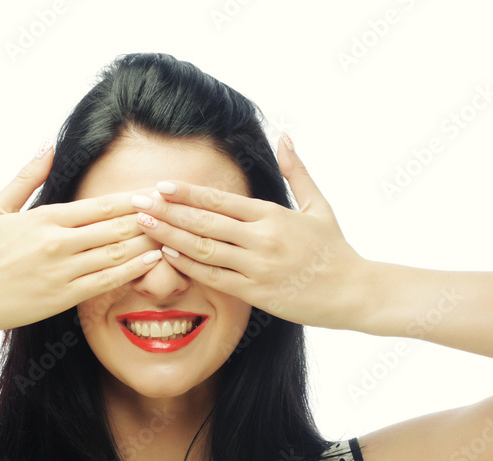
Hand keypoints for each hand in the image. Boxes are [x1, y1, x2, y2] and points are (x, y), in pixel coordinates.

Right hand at [0, 148, 162, 334]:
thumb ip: (26, 176)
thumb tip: (48, 145)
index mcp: (45, 219)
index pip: (101, 206)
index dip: (133, 198)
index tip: (156, 192)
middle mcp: (58, 243)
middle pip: (116, 227)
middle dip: (149, 217)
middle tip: (176, 210)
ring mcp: (63, 272)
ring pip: (117, 253)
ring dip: (148, 242)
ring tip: (173, 232)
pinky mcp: (64, 297)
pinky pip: (107, 281)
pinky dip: (134, 269)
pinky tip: (154, 260)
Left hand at [130, 137, 367, 328]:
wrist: (354, 291)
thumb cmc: (334, 249)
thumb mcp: (319, 205)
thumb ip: (297, 171)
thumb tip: (285, 135)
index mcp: (273, 215)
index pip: (221, 200)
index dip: (188, 192)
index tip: (162, 185)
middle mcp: (262, 239)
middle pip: (205, 222)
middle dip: (169, 210)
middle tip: (138, 201)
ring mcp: (257, 267)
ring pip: (204, 249)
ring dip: (171, 235)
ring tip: (144, 225)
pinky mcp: (256, 293)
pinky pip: (215, 278)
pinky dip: (189, 265)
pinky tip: (168, 254)